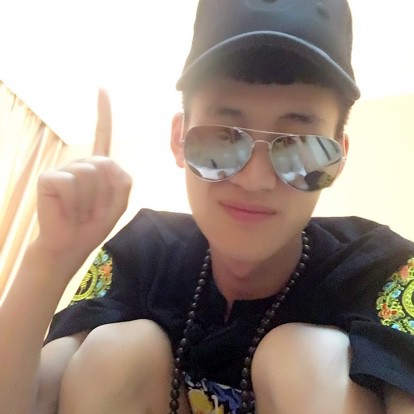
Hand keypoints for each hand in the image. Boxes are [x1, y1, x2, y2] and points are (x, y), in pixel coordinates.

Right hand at [35, 89, 131, 260]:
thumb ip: (121, 179)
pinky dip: (73, 202)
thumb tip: (105, 160)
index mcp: (98, 167)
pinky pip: (70, 183)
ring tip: (80, 210)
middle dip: (105, 193)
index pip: (102, 135)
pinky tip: (66, 209)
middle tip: (92, 208)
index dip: (103, 112)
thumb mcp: (119, 202)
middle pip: (106, 164)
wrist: (72, 243)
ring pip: (90, 174)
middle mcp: (81, 163)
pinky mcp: (49, 178)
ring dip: (90, 200)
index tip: (102, 88)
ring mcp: (64, 169)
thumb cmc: (93, 222)